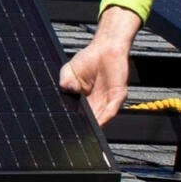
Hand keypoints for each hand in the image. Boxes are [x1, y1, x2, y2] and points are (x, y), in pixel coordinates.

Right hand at [60, 5, 140, 123]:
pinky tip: (98, 123)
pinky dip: (105, 118)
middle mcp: (95, 104)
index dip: (71, 122)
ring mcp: (107, 101)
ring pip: (100, 119)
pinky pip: (112, 110)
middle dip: (82, 128)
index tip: (62, 128)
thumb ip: (64, 82)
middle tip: (72, 134)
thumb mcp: (68, 71)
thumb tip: (66, 90)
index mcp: (82, 100)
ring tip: (83, 132)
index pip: (77, 115)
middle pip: (88, 121)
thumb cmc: (89, 59)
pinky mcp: (118, 96)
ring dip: (92, 126)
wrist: (106, 47)